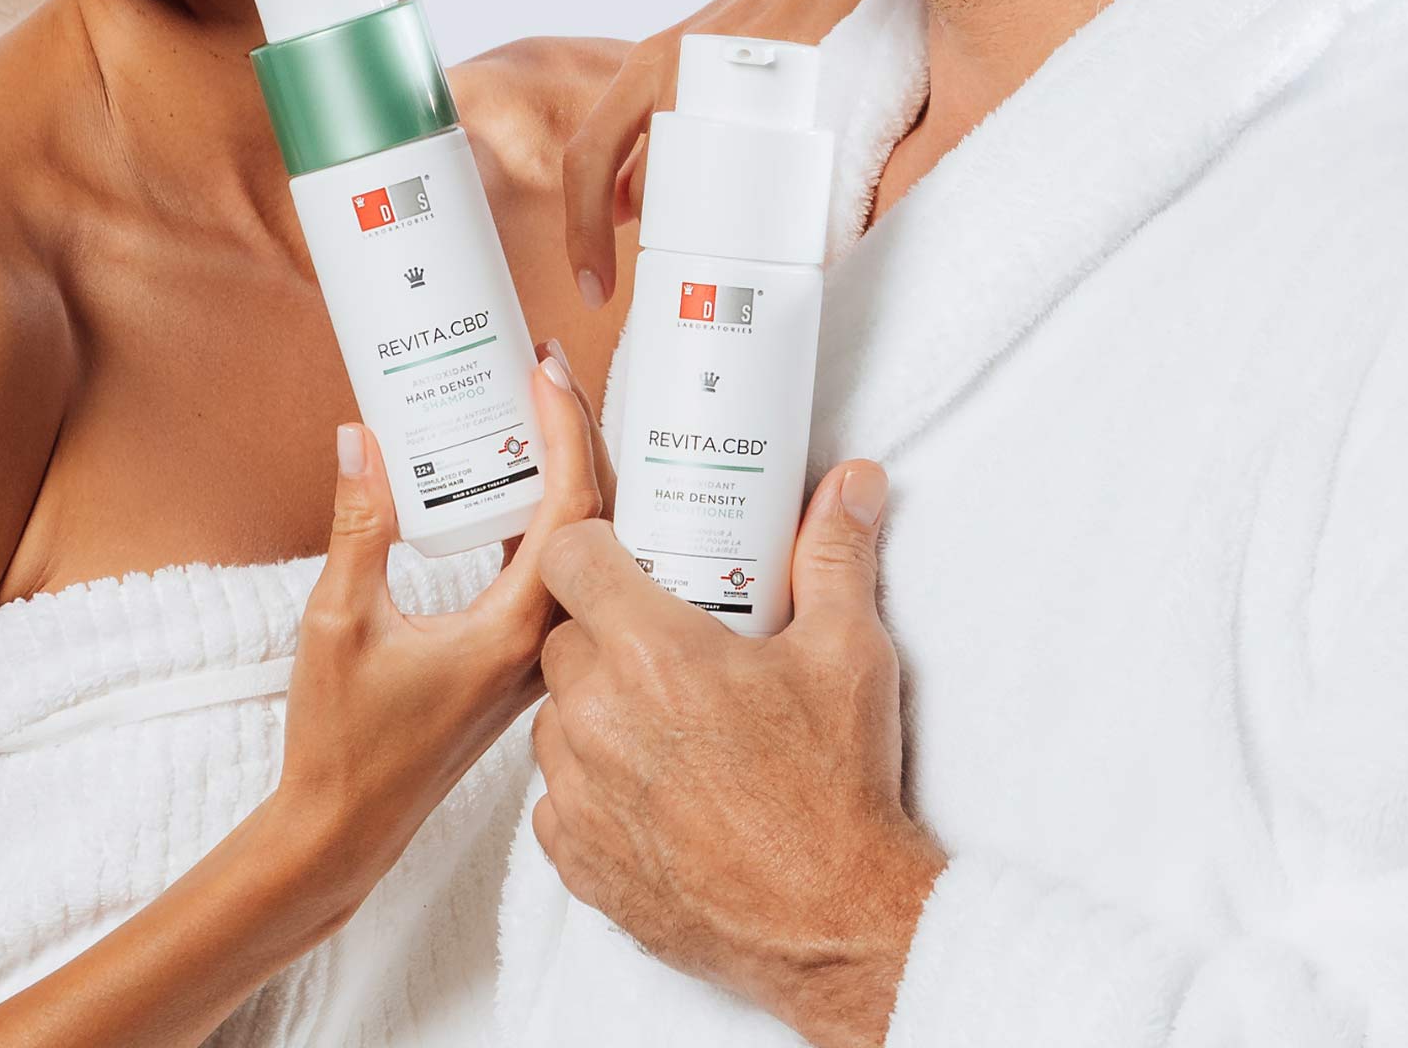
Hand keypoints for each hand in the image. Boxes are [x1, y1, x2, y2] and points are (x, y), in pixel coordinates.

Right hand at [271, 343, 606, 924]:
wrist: (343, 833)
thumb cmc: (342, 742)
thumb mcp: (337, 622)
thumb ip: (357, 528)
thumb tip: (358, 437)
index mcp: (516, 629)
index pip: (571, 507)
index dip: (564, 427)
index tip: (543, 369)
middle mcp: (545, 642)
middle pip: (595, 516)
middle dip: (578, 432)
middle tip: (548, 367)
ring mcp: (538, 655)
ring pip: (582, 546)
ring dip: (566, 471)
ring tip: (537, 407)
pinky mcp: (518, 662)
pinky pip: (555, 573)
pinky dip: (546, 515)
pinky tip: (512, 481)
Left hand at [530, 460, 947, 1047]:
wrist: (837, 924)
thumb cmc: (838, 788)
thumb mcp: (848, 652)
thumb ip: (835, 553)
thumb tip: (853, 483)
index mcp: (652, 651)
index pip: (568, 557)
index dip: (591, 549)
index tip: (621, 559)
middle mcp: (599, 717)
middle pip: (561, 638)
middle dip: (601, 630)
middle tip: (661, 642)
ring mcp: (581, 794)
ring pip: (554, 718)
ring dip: (592, 708)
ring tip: (659, 718)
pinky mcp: (579, 860)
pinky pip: (556, 798)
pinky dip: (590, 787)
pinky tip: (646, 786)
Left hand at [565, 0, 873, 305]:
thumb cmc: (763, 30)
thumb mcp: (691, 68)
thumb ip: (656, 128)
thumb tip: (626, 206)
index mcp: (646, 67)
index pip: (587, 158)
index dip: (581, 232)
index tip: (591, 287)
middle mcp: (675, 68)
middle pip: (653, 191)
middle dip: (676, 235)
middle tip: (702, 255)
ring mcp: (731, 74)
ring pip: (710, 189)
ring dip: (727, 219)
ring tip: (759, 214)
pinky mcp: (787, 80)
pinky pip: (772, 170)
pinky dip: (782, 199)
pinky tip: (802, 193)